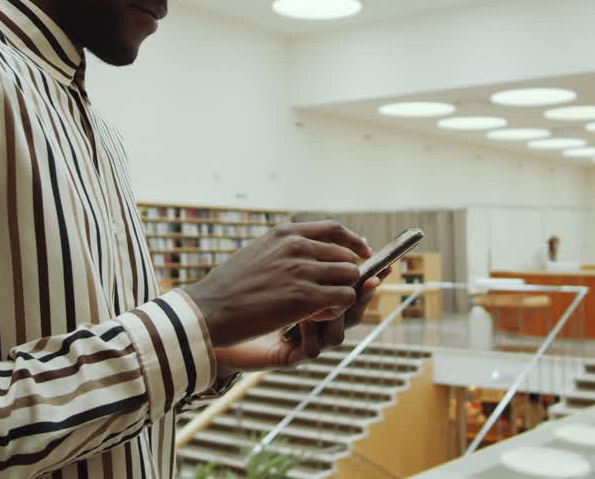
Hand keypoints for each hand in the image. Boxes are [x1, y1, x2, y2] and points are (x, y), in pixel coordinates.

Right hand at [182, 221, 369, 346]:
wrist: (210, 309)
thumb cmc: (230, 286)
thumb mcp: (258, 252)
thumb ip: (285, 248)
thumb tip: (310, 250)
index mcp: (286, 233)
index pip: (334, 229)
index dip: (353, 242)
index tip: (362, 252)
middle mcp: (297, 246)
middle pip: (347, 255)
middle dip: (347, 275)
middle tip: (336, 292)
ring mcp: (302, 270)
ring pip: (350, 277)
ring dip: (342, 293)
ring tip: (323, 306)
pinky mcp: (305, 298)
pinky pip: (343, 298)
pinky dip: (337, 308)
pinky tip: (319, 315)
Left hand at [214, 269, 390, 374]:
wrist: (210, 320)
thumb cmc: (244, 291)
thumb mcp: (280, 262)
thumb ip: (310, 254)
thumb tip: (340, 236)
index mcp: (317, 301)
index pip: (354, 293)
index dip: (371, 282)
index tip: (384, 267)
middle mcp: (315, 324)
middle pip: (352, 313)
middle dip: (356, 297)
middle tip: (358, 282)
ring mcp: (304, 341)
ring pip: (338, 335)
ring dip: (333, 317)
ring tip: (322, 306)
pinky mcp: (289, 356)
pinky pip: (312, 350)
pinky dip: (311, 336)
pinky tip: (303, 324)